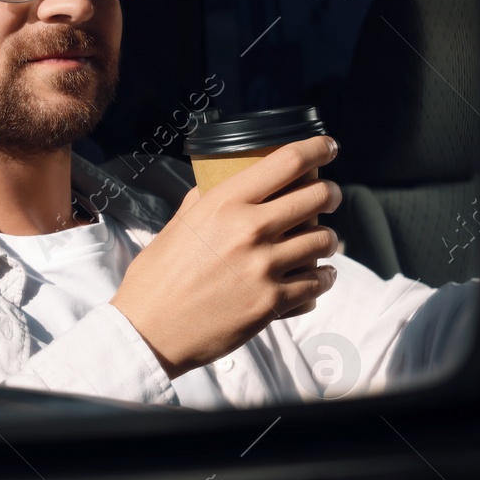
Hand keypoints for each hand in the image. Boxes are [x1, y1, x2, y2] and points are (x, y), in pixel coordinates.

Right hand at [109, 135, 343, 379]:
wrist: (149, 332)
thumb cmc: (156, 277)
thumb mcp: (177, 226)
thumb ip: (203, 201)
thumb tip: (218, 182)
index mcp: (224, 203)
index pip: (287, 162)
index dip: (317, 149)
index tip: (328, 147)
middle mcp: (249, 229)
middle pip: (316, 197)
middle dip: (330, 193)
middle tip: (329, 196)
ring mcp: (264, 267)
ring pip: (324, 240)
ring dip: (328, 239)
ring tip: (324, 241)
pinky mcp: (272, 303)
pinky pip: (318, 281)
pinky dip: (325, 277)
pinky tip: (321, 275)